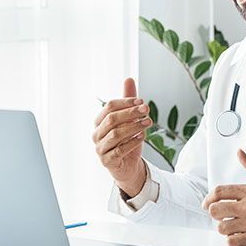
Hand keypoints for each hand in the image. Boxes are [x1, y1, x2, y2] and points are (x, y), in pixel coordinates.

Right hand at [92, 78, 151, 196]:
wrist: (129, 166)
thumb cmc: (127, 141)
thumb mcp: (130, 119)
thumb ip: (128, 101)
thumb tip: (129, 79)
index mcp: (99, 121)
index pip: (110, 106)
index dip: (126, 102)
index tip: (142, 101)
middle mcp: (97, 134)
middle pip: (112, 119)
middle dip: (130, 113)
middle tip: (146, 109)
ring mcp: (100, 148)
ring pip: (116, 134)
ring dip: (134, 126)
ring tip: (148, 122)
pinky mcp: (107, 161)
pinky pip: (119, 150)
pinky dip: (131, 142)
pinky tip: (142, 136)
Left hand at [202, 149, 245, 245]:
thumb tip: (240, 153)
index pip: (219, 192)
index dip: (209, 198)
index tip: (207, 203)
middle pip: (216, 210)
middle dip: (214, 212)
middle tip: (218, 214)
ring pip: (222, 227)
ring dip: (223, 227)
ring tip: (229, 225)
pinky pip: (232, 241)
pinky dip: (231, 240)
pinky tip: (237, 236)